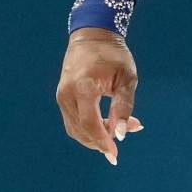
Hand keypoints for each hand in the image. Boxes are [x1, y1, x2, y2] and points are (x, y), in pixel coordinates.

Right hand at [56, 27, 142, 164]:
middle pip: (81, 130)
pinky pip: (73, 121)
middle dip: (103, 139)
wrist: (92, 35)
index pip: (90, 123)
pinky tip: (108, 122)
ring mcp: (62, 96)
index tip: (114, 155)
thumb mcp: (127, 79)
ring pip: (75, 128)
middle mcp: (67, 93)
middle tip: (130, 129)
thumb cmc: (114, 55)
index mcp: (83, 87)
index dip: (102, 141)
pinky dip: (89, 127)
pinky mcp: (62, 97)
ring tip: (121, 125)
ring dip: (97, 134)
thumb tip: (120, 135)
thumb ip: (124, 107)